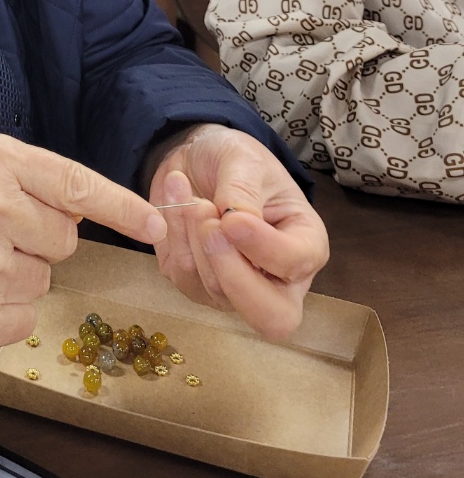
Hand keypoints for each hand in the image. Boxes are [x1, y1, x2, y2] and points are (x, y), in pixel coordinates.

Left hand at [149, 124, 328, 341]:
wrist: (198, 160)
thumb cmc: (236, 160)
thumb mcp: (244, 160)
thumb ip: (242, 190)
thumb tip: (235, 221)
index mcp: (305, 244)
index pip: (295, 266)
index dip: (263, 248)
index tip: (231, 218)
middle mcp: (278, 280)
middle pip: (271, 318)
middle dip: (233, 274)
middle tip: (209, 226)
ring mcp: (236, 290)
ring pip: (215, 291)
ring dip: (194, 240)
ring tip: (189, 194)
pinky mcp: (197, 285)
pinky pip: (182, 275)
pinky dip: (173, 236)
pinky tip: (174, 200)